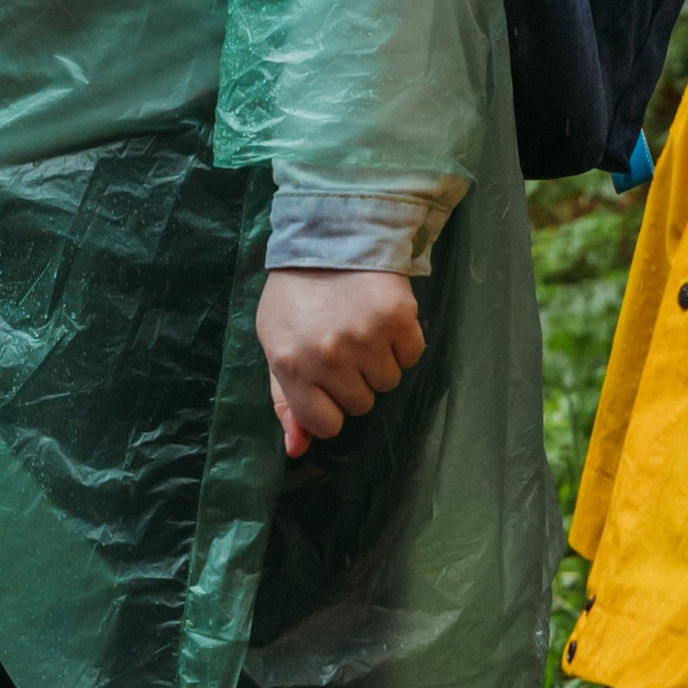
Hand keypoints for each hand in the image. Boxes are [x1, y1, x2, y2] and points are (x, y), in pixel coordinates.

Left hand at [255, 270, 424, 460]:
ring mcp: (366, 338)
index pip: (325, 424)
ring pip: (388, 383)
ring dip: (379, 362)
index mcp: (292, 366)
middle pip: (361, 405)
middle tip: (343, 346)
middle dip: (354, 382)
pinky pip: (412, 356)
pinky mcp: (399, 319)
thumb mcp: (274, 345)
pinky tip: (382, 319)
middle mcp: (329, 357)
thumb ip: (283, 399)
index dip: (329, 408)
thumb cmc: (295, 296)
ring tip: (362, 329)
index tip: (327, 386)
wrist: (330, 237)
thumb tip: (296, 450)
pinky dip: (403, 343)